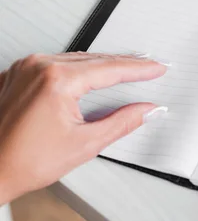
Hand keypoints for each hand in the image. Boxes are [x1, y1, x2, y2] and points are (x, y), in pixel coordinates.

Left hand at [0, 53, 166, 204]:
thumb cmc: (25, 161)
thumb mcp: (86, 143)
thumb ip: (122, 122)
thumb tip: (147, 110)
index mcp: (57, 80)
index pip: (110, 69)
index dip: (139, 69)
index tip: (157, 68)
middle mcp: (39, 66)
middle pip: (94, 59)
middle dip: (124, 63)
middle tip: (148, 65)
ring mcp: (25, 68)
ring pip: (76, 59)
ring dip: (103, 64)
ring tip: (126, 67)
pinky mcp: (17, 74)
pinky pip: (55, 63)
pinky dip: (78, 67)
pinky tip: (92, 72)